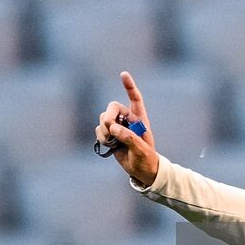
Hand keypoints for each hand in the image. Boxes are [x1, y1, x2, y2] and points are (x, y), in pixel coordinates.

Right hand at [95, 71, 158, 185]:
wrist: (141, 170)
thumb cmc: (146, 158)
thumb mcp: (141, 150)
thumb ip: (129, 137)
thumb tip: (114, 128)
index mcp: (140, 118)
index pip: (135, 98)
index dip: (129, 86)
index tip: (123, 74)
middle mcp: (128, 119)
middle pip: (112, 107)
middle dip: (108, 118)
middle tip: (110, 130)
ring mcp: (118, 126)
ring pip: (103, 118)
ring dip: (104, 130)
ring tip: (112, 142)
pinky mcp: (109, 135)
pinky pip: (99, 129)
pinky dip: (100, 136)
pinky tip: (108, 145)